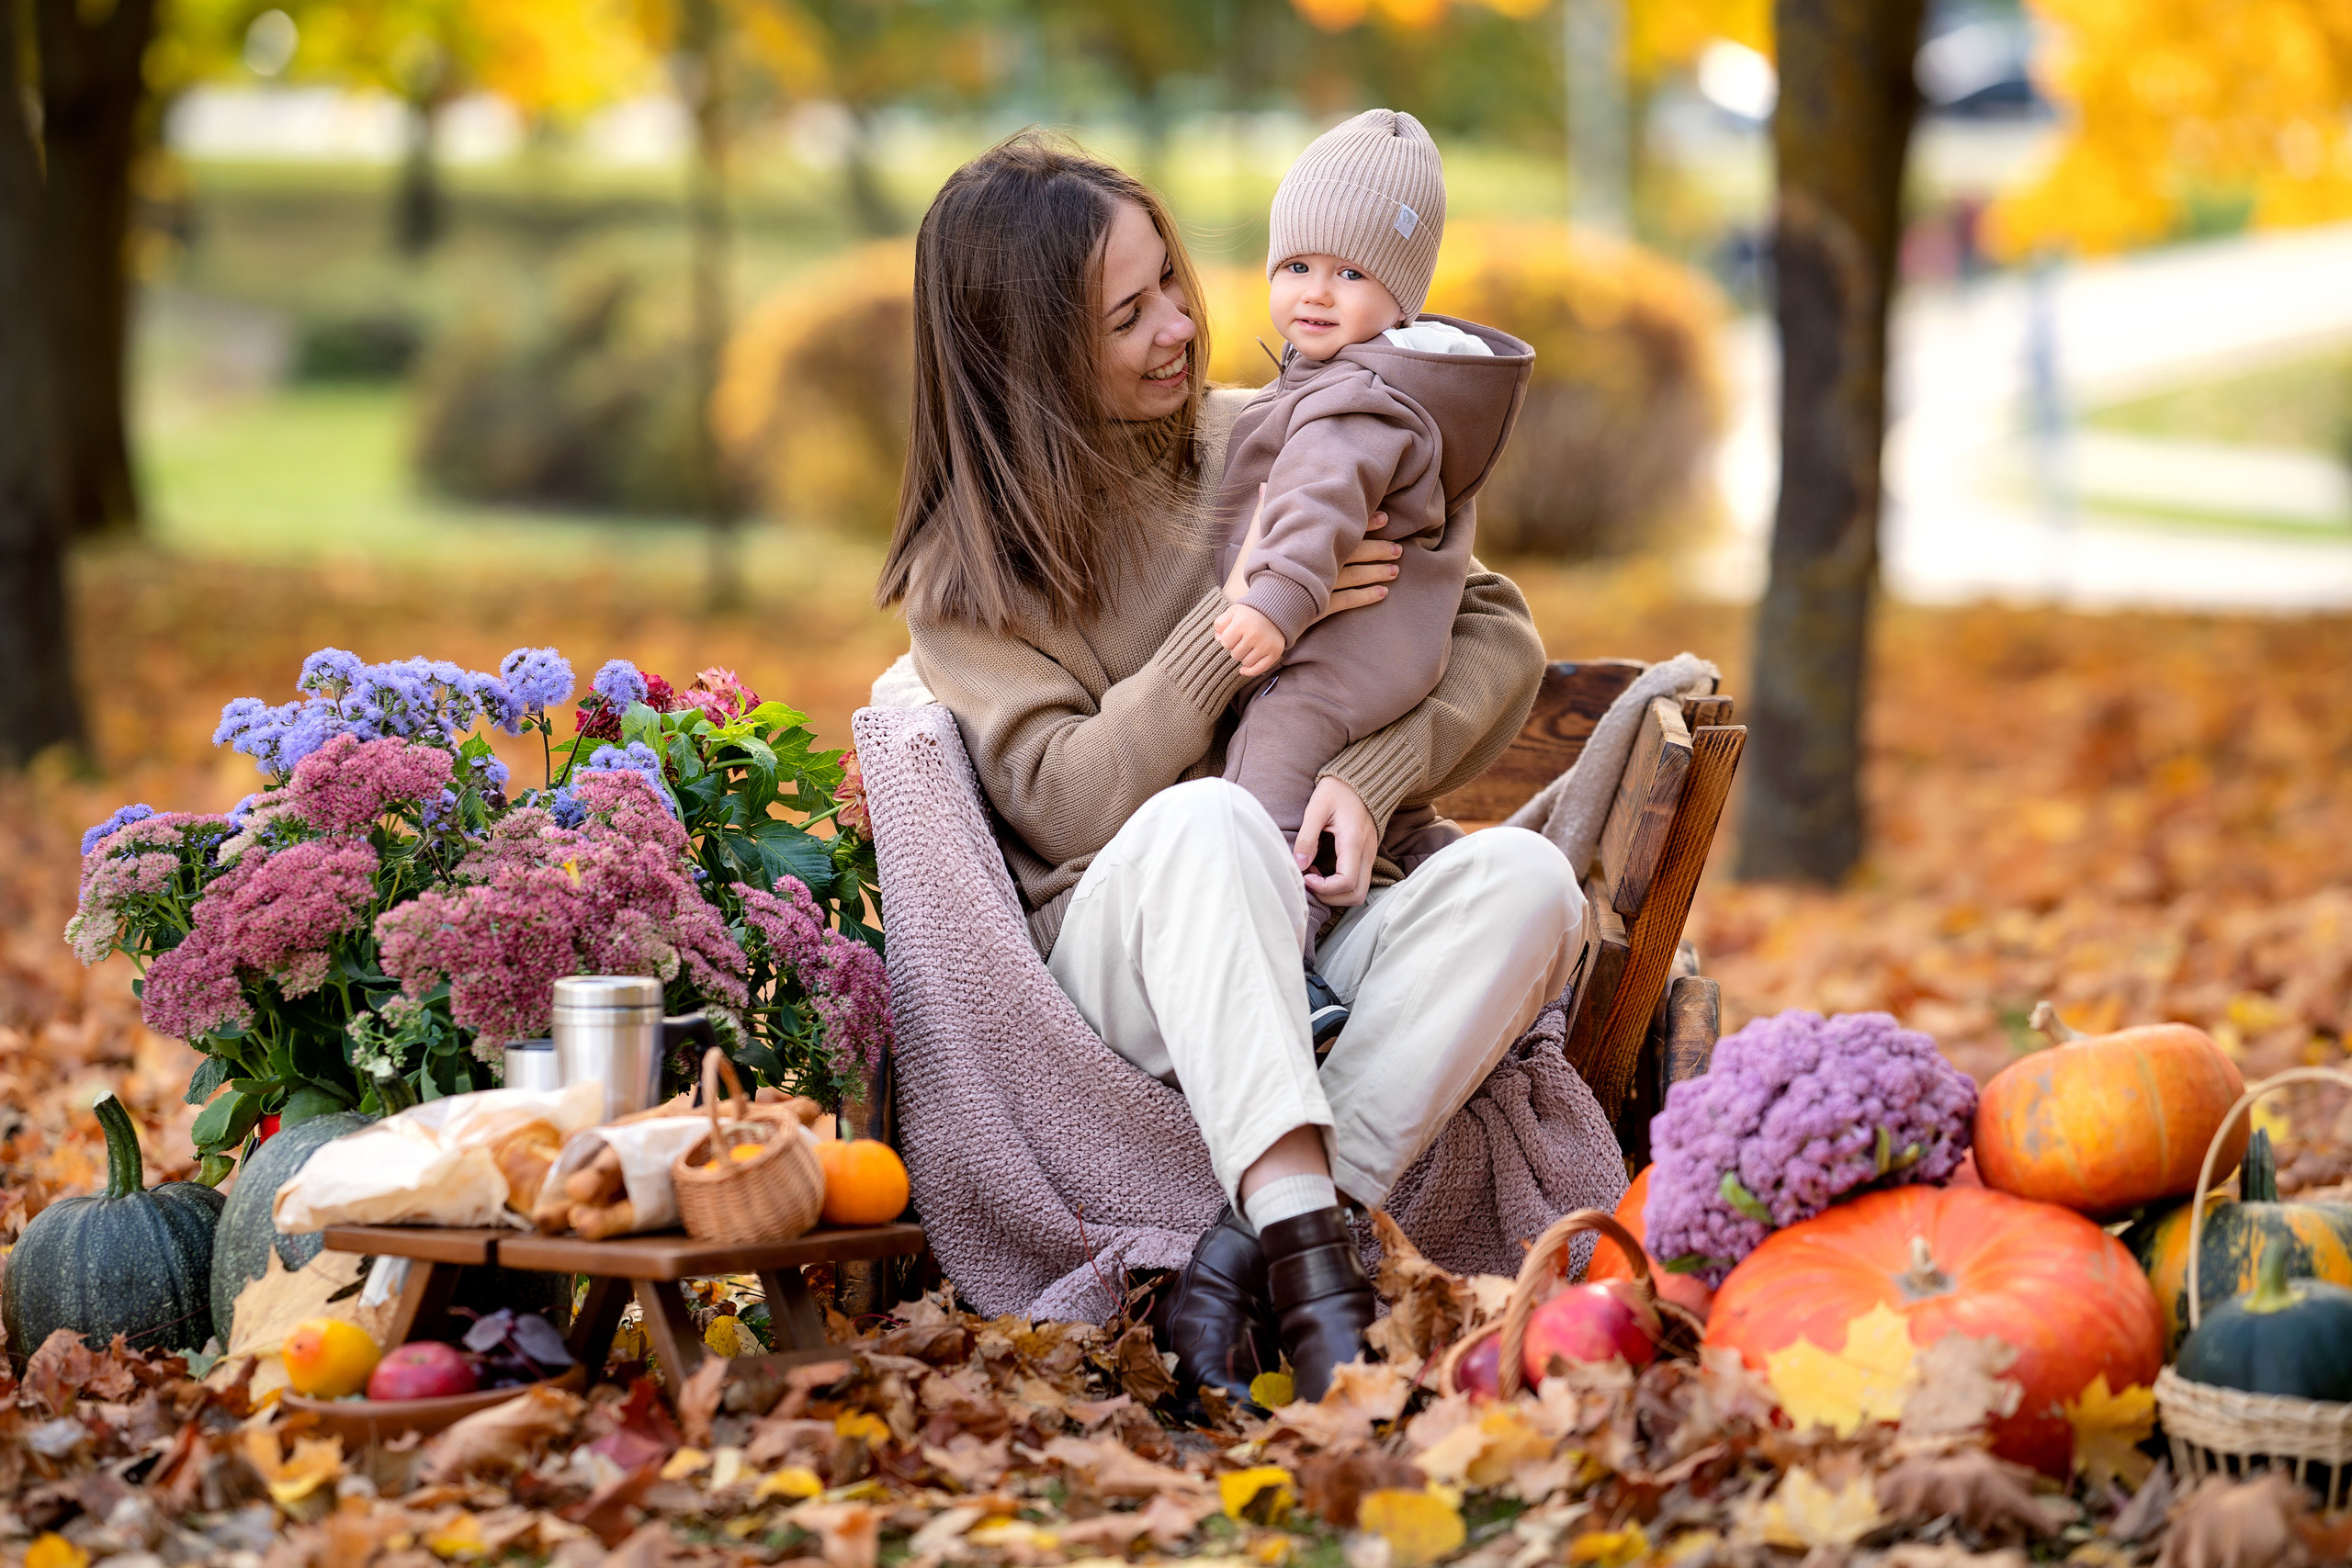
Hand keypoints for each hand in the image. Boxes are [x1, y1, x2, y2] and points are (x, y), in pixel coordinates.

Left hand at [1213, 603, 1286, 678]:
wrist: (1275, 613)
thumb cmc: (1249, 615)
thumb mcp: (1233, 612)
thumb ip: (1220, 623)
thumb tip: (1218, 638)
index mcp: (1242, 623)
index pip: (1225, 643)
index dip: (1227, 640)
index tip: (1233, 635)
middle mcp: (1254, 635)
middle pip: (1235, 655)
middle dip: (1236, 649)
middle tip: (1242, 641)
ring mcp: (1266, 645)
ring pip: (1246, 663)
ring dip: (1244, 657)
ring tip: (1249, 647)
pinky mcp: (1275, 653)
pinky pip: (1259, 669)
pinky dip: (1250, 671)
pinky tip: (1243, 669)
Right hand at [1224, 483, 1401, 618]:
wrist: (1247, 611)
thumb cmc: (1254, 570)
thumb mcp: (1258, 538)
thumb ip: (1266, 511)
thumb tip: (1264, 484)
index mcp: (1302, 544)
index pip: (1339, 529)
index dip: (1364, 524)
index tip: (1385, 518)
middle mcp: (1312, 564)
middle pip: (1352, 553)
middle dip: (1377, 549)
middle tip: (1398, 547)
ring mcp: (1316, 587)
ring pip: (1354, 577)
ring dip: (1376, 572)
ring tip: (1395, 569)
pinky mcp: (1317, 609)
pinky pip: (1346, 601)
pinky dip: (1365, 596)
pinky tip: (1382, 593)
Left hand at [1296, 774, 1375, 907]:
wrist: (1361, 779)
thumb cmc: (1337, 789)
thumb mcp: (1317, 807)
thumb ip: (1307, 837)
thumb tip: (1299, 864)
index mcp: (1354, 841)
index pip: (1346, 882)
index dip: (1324, 888)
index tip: (1306, 876)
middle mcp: (1367, 852)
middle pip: (1357, 895)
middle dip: (1331, 897)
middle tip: (1309, 883)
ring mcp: (1370, 855)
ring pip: (1359, 892)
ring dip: (1336, 894)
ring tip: (1315, 876)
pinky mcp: (1367, 855)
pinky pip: (1359, 881)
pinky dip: (1341, 886)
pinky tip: (1323, 871)